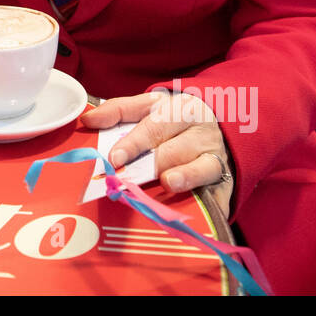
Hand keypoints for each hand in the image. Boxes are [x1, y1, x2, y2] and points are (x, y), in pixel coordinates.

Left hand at [81, 91, 234, 219]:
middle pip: (175, 147)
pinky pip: (220, 191)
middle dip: (154, 161)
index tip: (115, 156)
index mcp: (179, 109)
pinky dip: (213, 200)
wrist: (224, 125)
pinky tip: (205, 209)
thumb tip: (88, 119)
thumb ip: (119, 110)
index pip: (154, 124)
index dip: (134, 142)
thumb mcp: (151, 106)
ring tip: (169, 181)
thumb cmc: (176, 120)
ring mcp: (216, 156)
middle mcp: (200, 131)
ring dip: (186, 175)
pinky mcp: (226, 179)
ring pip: (202, 165)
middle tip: (133, 175)